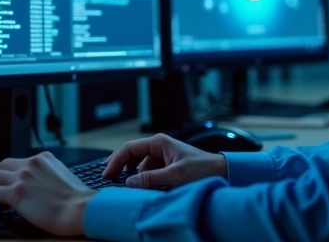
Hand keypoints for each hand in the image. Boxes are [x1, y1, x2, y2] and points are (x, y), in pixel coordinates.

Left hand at [0, 151, 95, 236]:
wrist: (82, 210)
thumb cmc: (79, 201)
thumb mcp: (65, 178)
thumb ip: (50, 176)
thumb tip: (42, 186)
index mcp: (44, 159)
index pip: (21, 161)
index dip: (12, 172)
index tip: (9, 180)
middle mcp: (31, 164)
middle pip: (3, 164)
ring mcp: (22, 177)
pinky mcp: (15, 194)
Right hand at [103, 133, 227, 188]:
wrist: (222, 172)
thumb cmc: (202, 169)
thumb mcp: (175, 175)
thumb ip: (151, 178)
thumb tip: (129, 182)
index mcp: (159, 142)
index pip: (129, 148)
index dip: (115, 161)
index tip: (106, 174)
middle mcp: (159, 146)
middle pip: (131, 154)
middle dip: (119, 166)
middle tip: (108, 179)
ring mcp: (162, 155)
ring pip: (139, 164)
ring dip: (131, 173)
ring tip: (123, 184)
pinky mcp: (167, 165)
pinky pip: (148, 170)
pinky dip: (142, 177)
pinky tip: (139, 186)